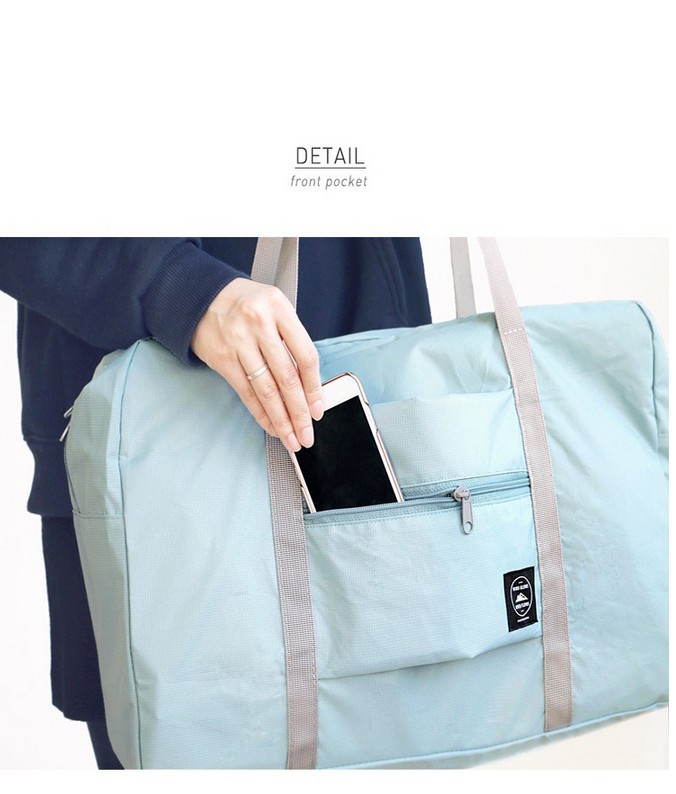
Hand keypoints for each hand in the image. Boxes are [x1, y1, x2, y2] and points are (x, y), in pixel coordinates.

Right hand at [191, 278, 323, 451]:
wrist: (202, 296)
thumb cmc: (247, 304)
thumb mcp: (275, 308)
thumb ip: (292, 340)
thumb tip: (310, 386)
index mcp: (279, 309)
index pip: (305, 355)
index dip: (315, 387)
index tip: (319, 409)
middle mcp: (260, 325)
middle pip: (287, 377)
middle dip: (300, 412)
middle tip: (308, 434)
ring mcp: (239, 342)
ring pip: (266, 390)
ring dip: (281, 419)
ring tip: (292, 438)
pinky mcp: (223, 358)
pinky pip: (246, 392)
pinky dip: (261, 413)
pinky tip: (271, 426)